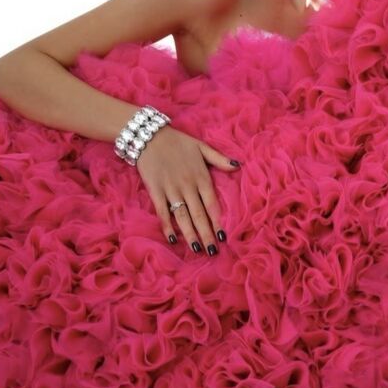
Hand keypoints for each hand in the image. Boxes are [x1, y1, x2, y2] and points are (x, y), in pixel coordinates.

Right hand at [135, 125, 240, 255]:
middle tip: (213, 252)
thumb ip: (220, 159)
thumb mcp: (202, 147)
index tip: (224, 237)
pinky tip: (173, 239)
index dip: (218, 221)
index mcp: (201, 177)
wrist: (149, 136)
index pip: (212, 204)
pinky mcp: (156, 191)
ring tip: (198, 249)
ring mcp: (171, 190)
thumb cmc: (178, 142)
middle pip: (199, 214)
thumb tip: (238, 166)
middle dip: (207, 234)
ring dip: (190, 234)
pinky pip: (163, 212)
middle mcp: (188, 186)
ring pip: (183, 217)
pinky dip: (167, 226)